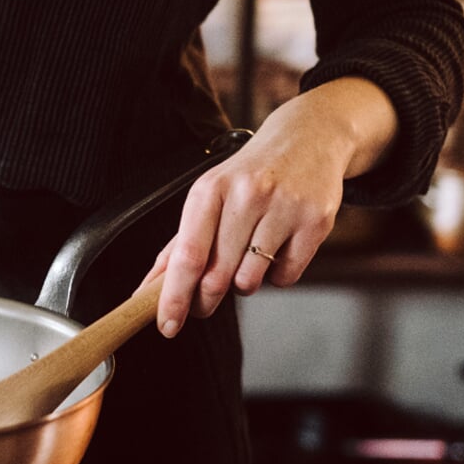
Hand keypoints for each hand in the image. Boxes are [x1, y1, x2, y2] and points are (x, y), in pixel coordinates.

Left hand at [140, 77, 398, 336]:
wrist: (308, 137)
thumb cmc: (248, 175)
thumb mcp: (209, 197)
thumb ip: (179, 245)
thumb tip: (148, 289)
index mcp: (210, 190)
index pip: (187, 255)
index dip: (174, 297)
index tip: (166, 326)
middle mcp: (246, 195)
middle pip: (217, 275)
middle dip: (206, 299)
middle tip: (204, 301)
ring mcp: (284, 207)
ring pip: (252, 281)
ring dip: (244, 283)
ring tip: (249, 254)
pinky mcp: (316, 221)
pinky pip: (286, 277)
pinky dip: (277, 275)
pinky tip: (278, 248)